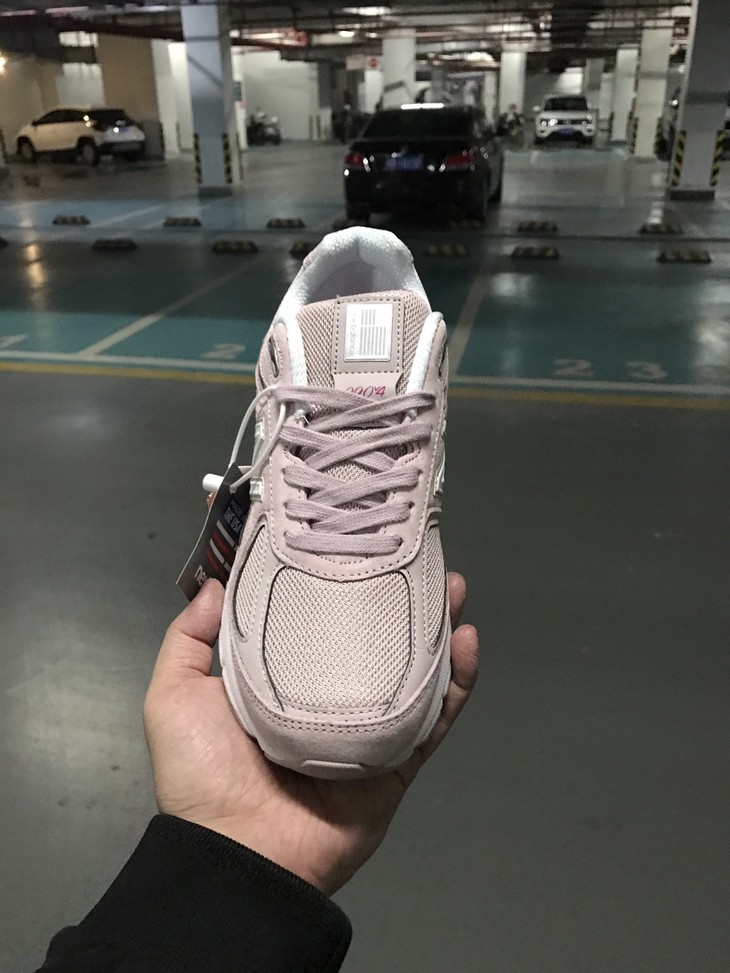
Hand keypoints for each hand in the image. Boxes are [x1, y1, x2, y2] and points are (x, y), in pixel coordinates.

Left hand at [144, 575, 478, 894]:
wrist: (237, 854)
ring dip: (438, 630)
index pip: (318, 623)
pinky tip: (468, 643)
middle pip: (376, 641)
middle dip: (401, 601)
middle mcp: (328, 702)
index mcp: (281, 683)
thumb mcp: (175, 696)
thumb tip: (216, 585)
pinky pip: (434, 720)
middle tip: (420, 562)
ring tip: (452, 590)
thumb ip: (190, 640)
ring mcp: (367, 731)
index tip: (358, 547)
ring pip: (414, 672)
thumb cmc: (204, 773)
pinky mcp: (396, 762)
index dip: (341, 586)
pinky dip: (457, 684)